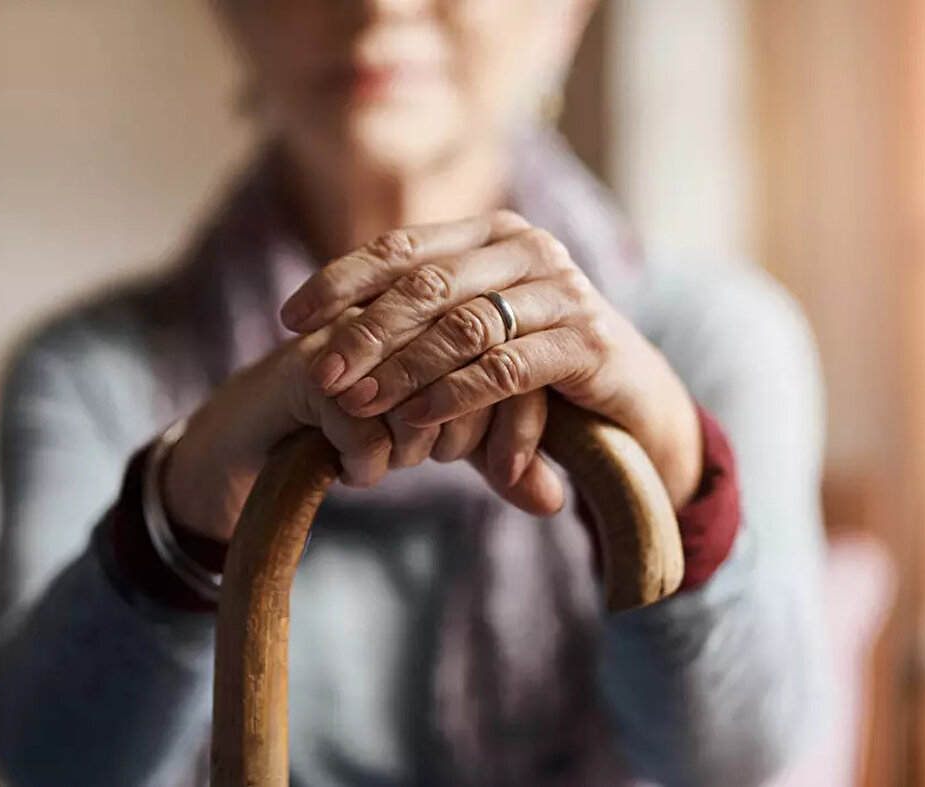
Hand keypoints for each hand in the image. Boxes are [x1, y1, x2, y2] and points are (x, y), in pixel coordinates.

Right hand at [161, 310, 562, 542]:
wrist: (258, 440)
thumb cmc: (362, 430)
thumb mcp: (446, 444)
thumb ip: (504, 463)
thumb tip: (557, 501)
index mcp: (447, 310)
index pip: (515, 357)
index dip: (522, 423)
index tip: (505, 472)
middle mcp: (404, 310)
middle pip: (476, 372)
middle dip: (467, 436)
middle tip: (436, 460)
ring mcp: (355, 331)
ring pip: (422, 397)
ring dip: (416, 448)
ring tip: (396, 464)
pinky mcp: (310, 367)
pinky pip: (365, 424)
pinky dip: (368, 463)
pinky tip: (358, 472)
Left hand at [280, 211, 703, 507]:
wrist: (633, 402)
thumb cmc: (536, 369)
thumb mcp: (472, 339)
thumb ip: (414, 327)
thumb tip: (315, 339)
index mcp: (493, 234)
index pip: (403, 247)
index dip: (341, 280)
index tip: (291, 319)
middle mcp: (529, 249)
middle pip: (427, 284)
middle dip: (364, 332)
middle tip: (318, 373)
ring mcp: (564, 291)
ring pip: (464, 325)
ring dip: (402, 368)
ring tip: (358, 402)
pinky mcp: (588, 342)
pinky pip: (506, 367)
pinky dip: (455, 394)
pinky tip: (415, 418)